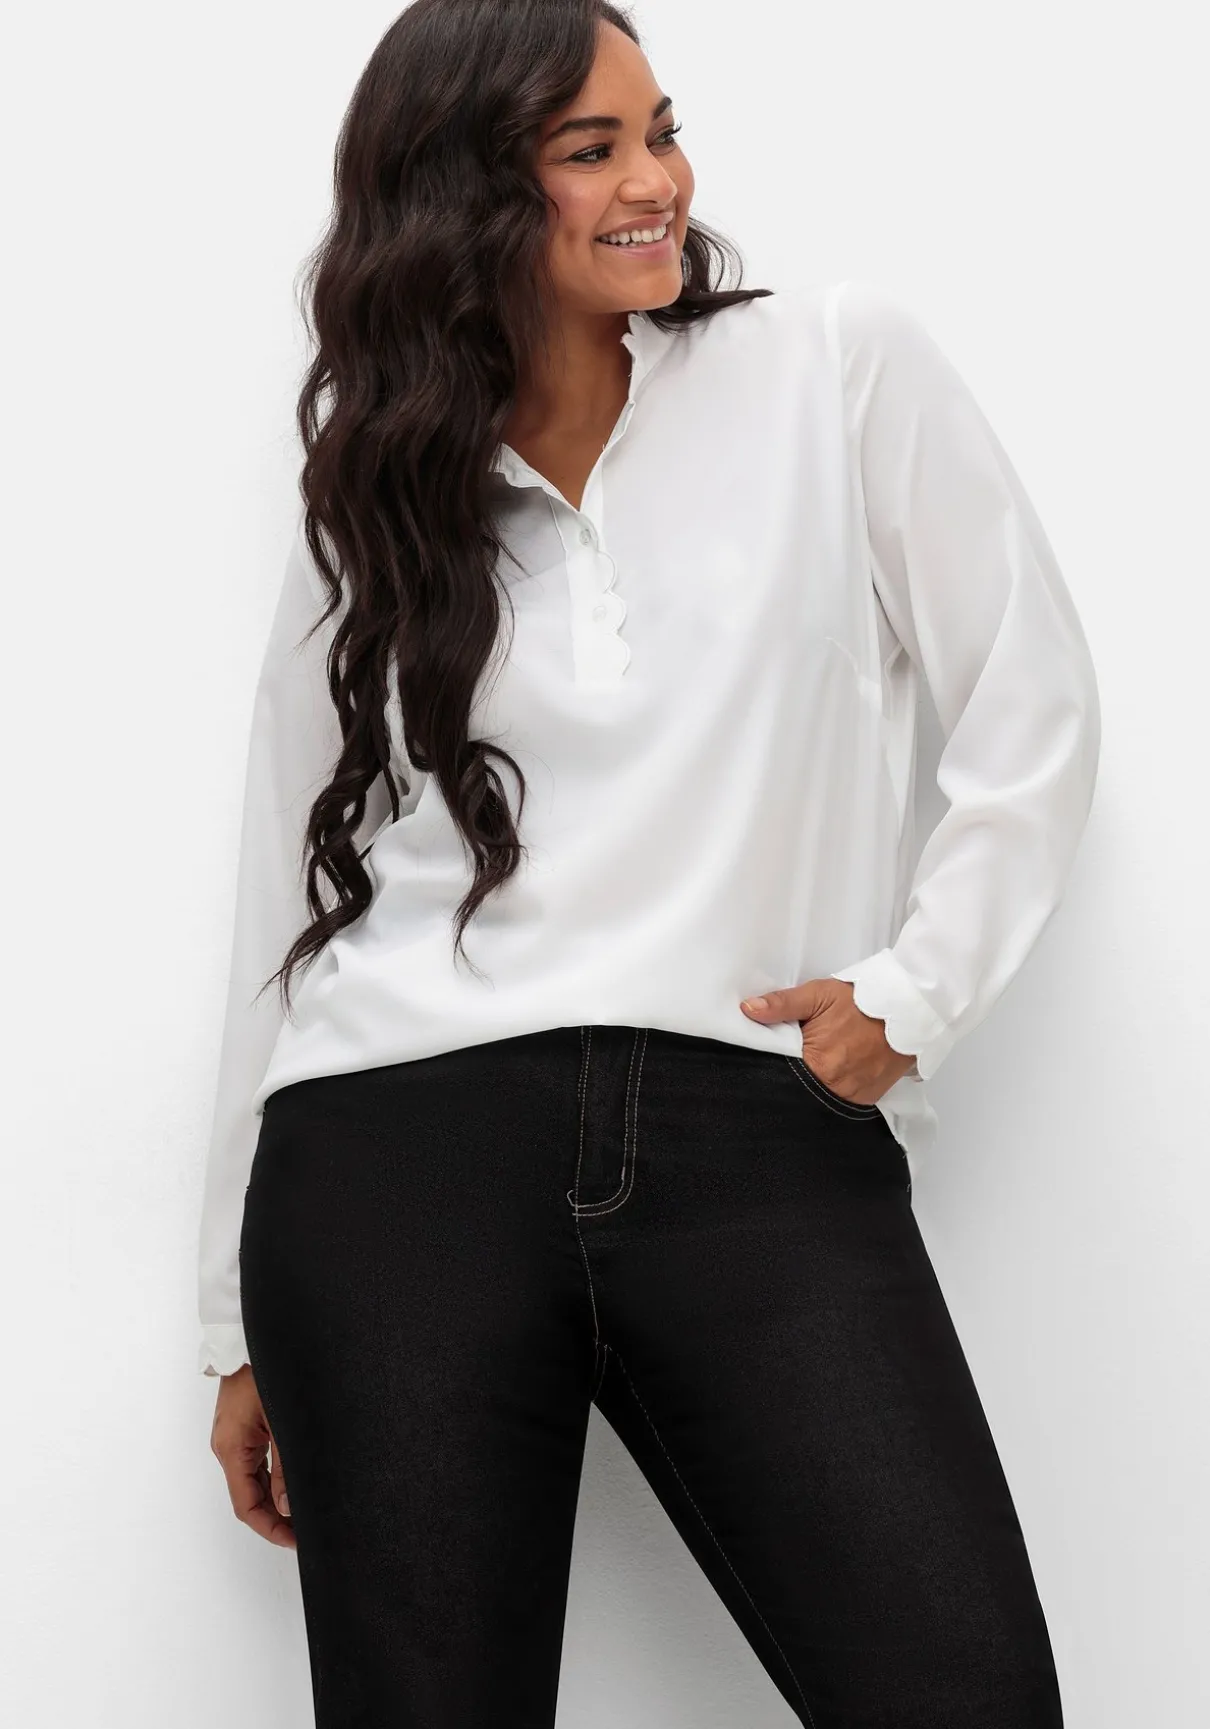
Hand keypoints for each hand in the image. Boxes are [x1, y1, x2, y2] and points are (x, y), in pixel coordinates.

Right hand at [210, 1363, 295, 1549]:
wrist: (248, 1338)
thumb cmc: (265, 1371)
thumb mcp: (282, 1423)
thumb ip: (286, 1467)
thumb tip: (289, 1507)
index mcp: (231, 1449)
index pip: (246, 1506)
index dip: (270, 1529)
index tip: (295, 1542)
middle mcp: (226, 1447)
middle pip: (248, 1496)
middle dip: (275, 1518)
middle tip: (306, 1530)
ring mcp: (232, 1436)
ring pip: (251, 1480)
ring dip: (274, 1499)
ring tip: (304, 1511)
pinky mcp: (240, 1425)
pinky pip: (253, 1461)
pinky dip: (270, 1478)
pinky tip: (292, 1482)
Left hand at [740, 977, 916, 1106]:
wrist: (909, 1008)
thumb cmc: (862, 1000)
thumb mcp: (818, 994)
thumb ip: (781, 1005)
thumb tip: (747, 1011)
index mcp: (818, 1065)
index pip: (781, 1077)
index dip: (773, 1068)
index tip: (768, 1059)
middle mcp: (836, 1088)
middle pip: (801, 1091)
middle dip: (793, 1079)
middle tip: (795, 1060)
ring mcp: (854, 1096)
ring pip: (821, 1099)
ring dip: (814, 1086)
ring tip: (816, 1066)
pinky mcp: (869, 1098)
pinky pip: (843, 1101)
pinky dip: (834, 1090)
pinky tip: (833, 1074)